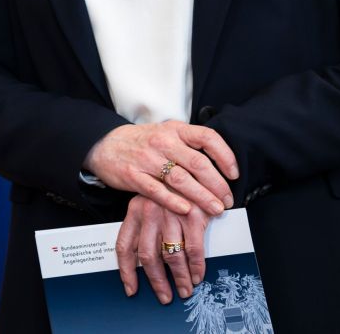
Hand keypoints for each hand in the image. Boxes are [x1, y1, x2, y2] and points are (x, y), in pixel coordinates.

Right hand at [84, 120, 237, 217]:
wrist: (104, 144)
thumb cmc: (141, 142)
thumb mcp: (166, 133)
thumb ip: (189, 145)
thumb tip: (220, 166)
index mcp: (174, 129)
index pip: (207, 137)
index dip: (225, 156)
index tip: (234, 174)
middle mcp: (162, 142)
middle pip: (197, 163)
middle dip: (217, 185)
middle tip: (227, 200)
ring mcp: (147, 159)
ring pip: (181, 179)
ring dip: (202, 196)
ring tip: (215, 209)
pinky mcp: (133, 176)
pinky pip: (157, 190)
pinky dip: (173, 201)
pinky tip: (186, 210)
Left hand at [115, 195, 212, 303]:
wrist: (191, 167)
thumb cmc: (169, 189)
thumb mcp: (148, 201)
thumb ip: (143, 227)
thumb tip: (141, 262)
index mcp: (134, 210)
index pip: (125, 246)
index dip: (127, 272)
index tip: (131, 289)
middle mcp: (149, 213)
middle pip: (148, 256)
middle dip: (157, 281)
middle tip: (165, 296)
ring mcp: (171, 214)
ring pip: (171, 256)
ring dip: (179, 278)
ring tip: (184, 290)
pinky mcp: (193, 215)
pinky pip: (193, 250)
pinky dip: (196, 267)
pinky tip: (197, 276)